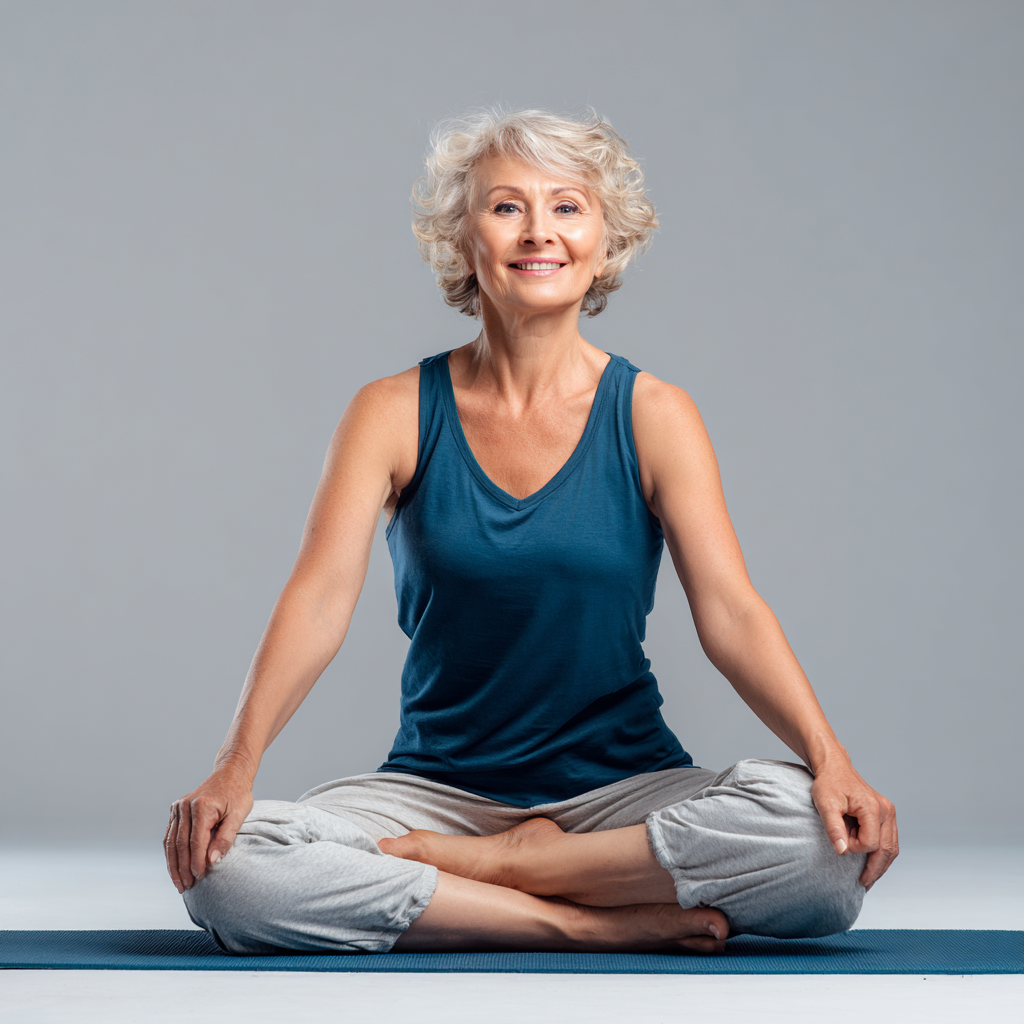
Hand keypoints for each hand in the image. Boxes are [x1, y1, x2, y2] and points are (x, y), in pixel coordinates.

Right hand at [164, 766, 253, 893]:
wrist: (230, 773)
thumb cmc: (238, 794)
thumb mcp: (239, 815)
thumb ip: (226, 838)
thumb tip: (212, 861)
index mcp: (202, 806)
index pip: (196, 841)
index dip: (197, 861)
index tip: (199, 877)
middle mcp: (185, 806)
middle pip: (179, 844)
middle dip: (182, 868)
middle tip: (186, 887)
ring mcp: (178, 808)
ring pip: (170, 842)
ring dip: (173, 865)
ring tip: (179, 883)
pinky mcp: (176, 811)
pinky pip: (170, 836)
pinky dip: (171, 854)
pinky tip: (175, 868)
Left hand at [811, 761, 897, 889]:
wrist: (834, 768)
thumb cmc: (829, 783)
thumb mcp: (825, 804)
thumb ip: (833, 828)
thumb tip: (842, 851)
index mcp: (873, 808)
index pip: (870, 842)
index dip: (855, 848)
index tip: (841, 841)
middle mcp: (886, 811)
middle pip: (887, 849)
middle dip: (875, 870)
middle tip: (864, 885)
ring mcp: (889, 813)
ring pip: (892, 848)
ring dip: (881, 865)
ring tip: (868, 879)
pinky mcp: (886, 815)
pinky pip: (889, 840)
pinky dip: (881, 854)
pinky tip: (871, 864)